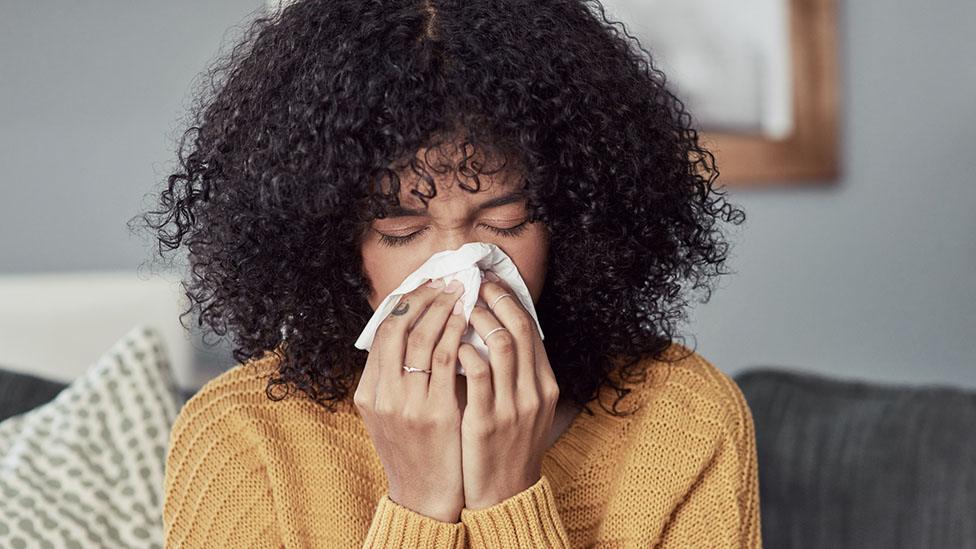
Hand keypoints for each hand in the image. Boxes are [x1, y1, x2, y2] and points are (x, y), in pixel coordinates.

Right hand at [353, 278, 468, 522]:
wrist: (423, 497)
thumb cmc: (414, 451)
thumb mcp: (390, 414)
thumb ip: (393, 379)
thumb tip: (410, 334)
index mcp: (368, 393)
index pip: (382, 332)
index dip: (405, 302)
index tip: (427, 285)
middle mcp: (382, 395)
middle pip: (397, 328)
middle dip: (424, 297)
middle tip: (446, 280)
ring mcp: (406, 404)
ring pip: (420, 338)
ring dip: (443, 309)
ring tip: (461, 292)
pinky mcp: (434, 413)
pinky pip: (444, 360)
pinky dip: (455, 334)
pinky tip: (468, 321)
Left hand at [457, 273, 560, 509]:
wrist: (505, 493)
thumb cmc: (506, 445)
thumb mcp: (523, 406)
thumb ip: (515, 373)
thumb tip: (494, 331)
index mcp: (544, 384)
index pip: (531, 328)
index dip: (510, 299)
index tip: (489, 280)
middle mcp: (534, 391)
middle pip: (520, 328)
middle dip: (495, 298)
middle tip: (472, 281)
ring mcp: (513, 406)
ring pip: (502, 344)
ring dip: (479, 319)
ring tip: (459, 306)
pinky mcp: (487, 422)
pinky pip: (478, 375)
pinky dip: (465, 352)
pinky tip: (451, 344)